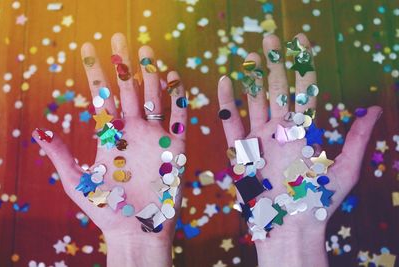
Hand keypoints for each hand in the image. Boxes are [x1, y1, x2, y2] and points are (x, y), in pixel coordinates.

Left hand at [33, 33, 186, 266]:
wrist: (138, 231)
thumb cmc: (108, 210)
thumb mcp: (79, 183)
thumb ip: (62, 156)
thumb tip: (40, 132)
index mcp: (110, 136)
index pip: (101, 96)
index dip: (95, 72)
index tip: (88, 48)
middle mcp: (133, 131)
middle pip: (128, 90)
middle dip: (124, 63)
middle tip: (120, 36)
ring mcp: (155, 137)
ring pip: (154, 97)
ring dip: (151, 74)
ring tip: (147, 50)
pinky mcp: (175, 148)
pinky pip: (179, 117)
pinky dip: (178, 98)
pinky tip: (175, 79)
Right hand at [217, 33, 380, 266]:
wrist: (289, 227)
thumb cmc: (318, 202)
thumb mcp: (344, 169)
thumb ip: (357, 139)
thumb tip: (375, 110)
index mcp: (303, 130)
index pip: (304, 89)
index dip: (302, 63)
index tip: (300, 39)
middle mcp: (280, 130)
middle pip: (277, 89)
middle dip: (275, 62)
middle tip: (271, 37)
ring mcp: (259, 138)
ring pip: (254, 100)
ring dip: (251, 77)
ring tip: (250, 54)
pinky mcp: (241, 150)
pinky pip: (231, 122)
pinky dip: (227, 102)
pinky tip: (225, 81)